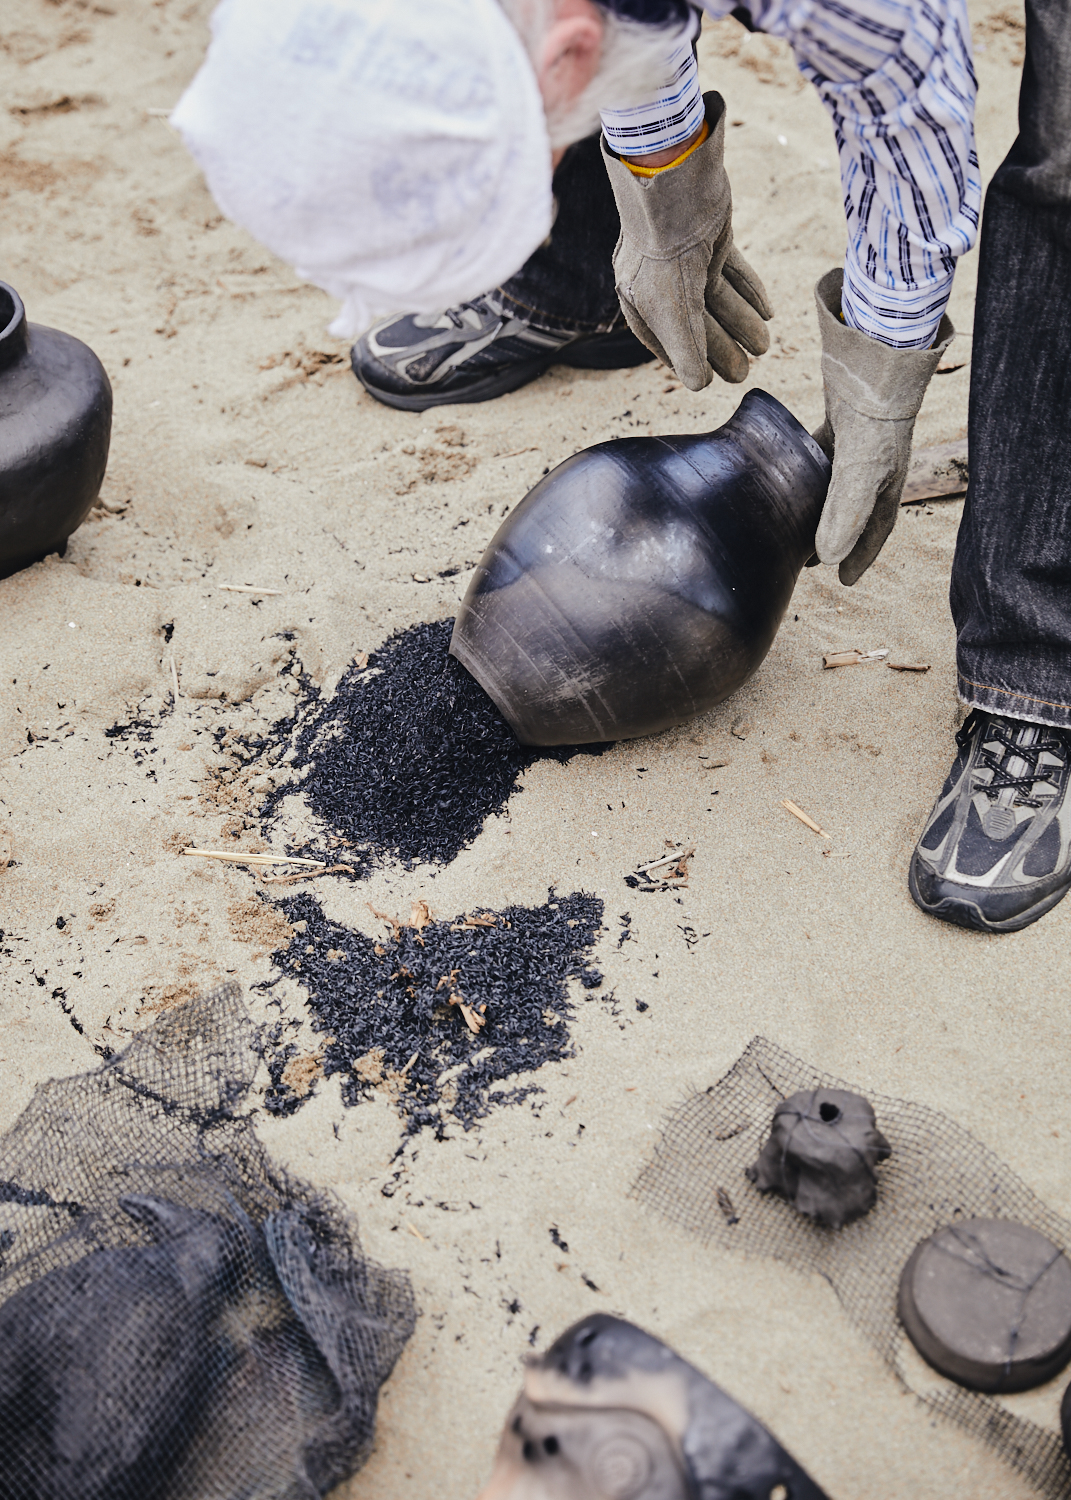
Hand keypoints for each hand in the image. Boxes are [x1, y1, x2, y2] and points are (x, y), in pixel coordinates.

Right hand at [602, 91, 771, 389]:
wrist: (674, 181)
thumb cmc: (664, 248)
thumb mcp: (674, 310)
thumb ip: (687, 351)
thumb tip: (699, 387)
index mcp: (641, 300)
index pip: (666, 342)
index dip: (688, 363)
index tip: (710, 381)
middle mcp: (660, 282)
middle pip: (696, 323)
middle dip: (722, 348)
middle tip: (746, 373)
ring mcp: (686, 259)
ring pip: (717, 299)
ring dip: (741, 323)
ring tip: (765, 346)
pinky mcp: (710, 238)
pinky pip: (731, 271)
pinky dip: (749, 290)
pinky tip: (768, 310)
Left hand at [813, 269, 953, 584]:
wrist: (876, 352)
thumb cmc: (874, 413)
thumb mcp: (860, 468)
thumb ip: (844, 513)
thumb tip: (826, 559)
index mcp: (886, 484)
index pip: (874, 531)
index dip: (860, 556)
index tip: (843, 581)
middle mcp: (874, 468)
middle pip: (852, 512)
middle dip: (834, 536)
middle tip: (807, 560)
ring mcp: (857, 444)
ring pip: (833, 485)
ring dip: (816, 504)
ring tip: (790, 522)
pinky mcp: (840, 420)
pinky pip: (819, 453)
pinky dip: (803, 466)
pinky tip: (781, 471)